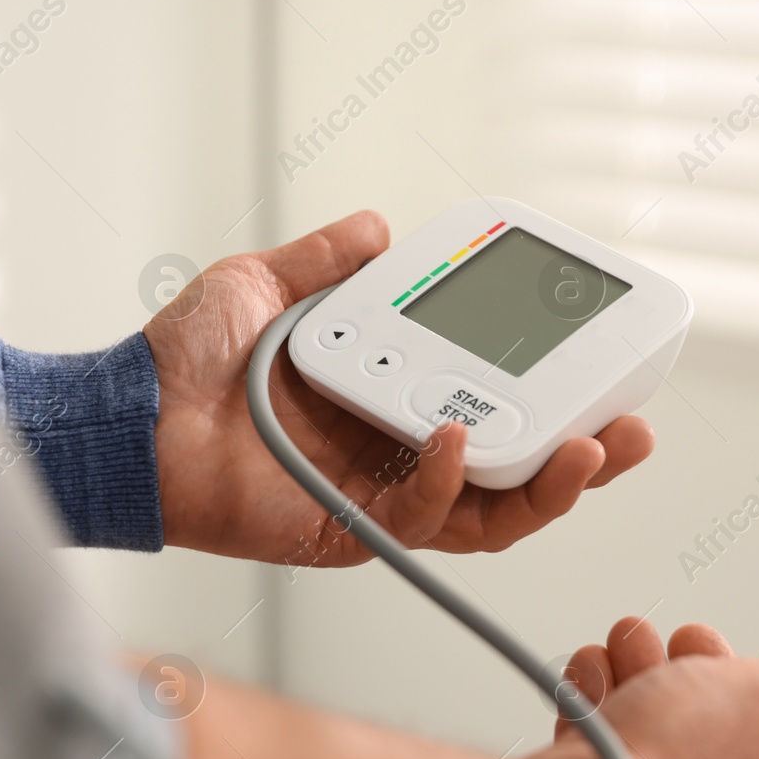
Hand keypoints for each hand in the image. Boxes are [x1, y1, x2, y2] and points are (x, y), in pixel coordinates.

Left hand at [142, 210, 655, 565]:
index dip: (549, 395)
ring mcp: (376, 498)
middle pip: (511, 471)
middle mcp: (393, 456)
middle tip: (630, 427)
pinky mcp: (348, 531)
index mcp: (387, 401)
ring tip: (591, 448)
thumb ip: (326, 262)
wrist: (127, 419)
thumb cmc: (183, 361)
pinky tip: (453, 435)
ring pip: (488, 512)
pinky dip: (444, 481)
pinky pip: (417, 516)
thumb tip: (379, 227)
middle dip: (581, 455)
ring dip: (545, 485)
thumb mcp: (264, 285)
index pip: (490, 404)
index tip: (600, 364)